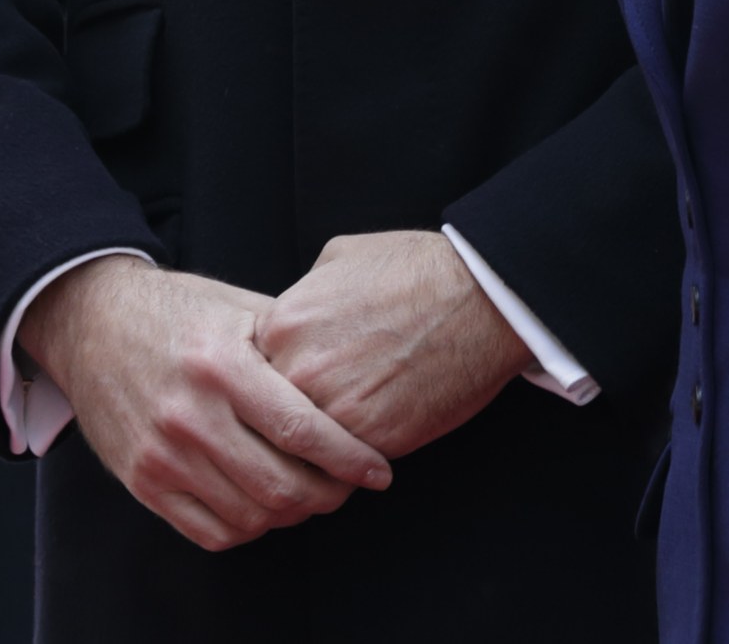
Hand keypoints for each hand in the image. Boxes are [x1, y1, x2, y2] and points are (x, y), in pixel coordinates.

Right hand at [23, 255, 390, 551]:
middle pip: (280, 485)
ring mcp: (162, 454)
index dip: (350, 459)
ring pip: (250, 515)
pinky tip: (263, 505)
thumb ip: (292, 343)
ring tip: (310, 495)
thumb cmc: (175, 310)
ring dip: (292, 515)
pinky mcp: (141, 481)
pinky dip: (248, 528)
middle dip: (330, 494)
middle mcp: (190, 414)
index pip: (302, 430)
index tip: (379, 470)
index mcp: (221, 364)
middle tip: (348, 486)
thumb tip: (353, 375)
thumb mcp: (237, 308)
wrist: (90, 321)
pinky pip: (210, 531)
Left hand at [253, 230, 529, 461]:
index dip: (265, 388)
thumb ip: (303, 295)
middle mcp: (298, 370)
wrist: (480, 299)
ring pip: (298, 453)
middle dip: (277, 429)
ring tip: (323, 457)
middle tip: (293, 437)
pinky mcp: (372, 440)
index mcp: (282, 324)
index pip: (248, 377)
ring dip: (308, 457)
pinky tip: (359, 456)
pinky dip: (345, 468)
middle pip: (265, 419)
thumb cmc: (415, 270)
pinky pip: (341, 467)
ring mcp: (334, 409)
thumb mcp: (339, 259)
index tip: (280, 395)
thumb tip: (292, 318)